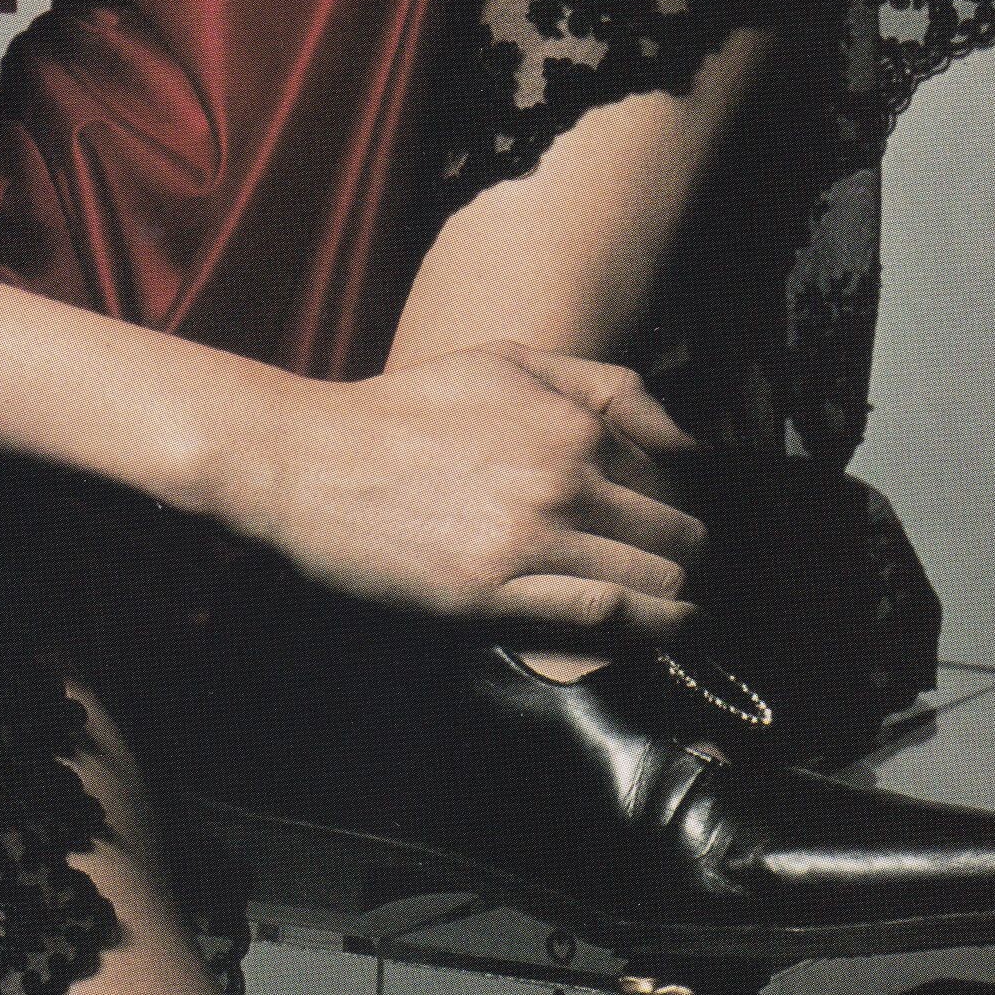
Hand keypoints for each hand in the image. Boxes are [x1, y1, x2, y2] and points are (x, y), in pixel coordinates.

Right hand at [234, 342, 710, 641]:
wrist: (310, 462)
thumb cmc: (407, 411)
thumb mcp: (506, 362)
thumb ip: (601, 386)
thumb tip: (681, 435)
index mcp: (571, 425)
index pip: (671, 479)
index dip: (678, 505)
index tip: (675, 528)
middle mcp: (563, 481)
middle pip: (675, 535)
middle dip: (684, 555)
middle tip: (680, 573)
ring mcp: (530, 541)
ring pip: (653, 582)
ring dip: (675, 601)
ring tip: (680, 612)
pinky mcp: (493, 596)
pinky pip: (601, 618)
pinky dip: (643, 629)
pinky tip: (655, 632)